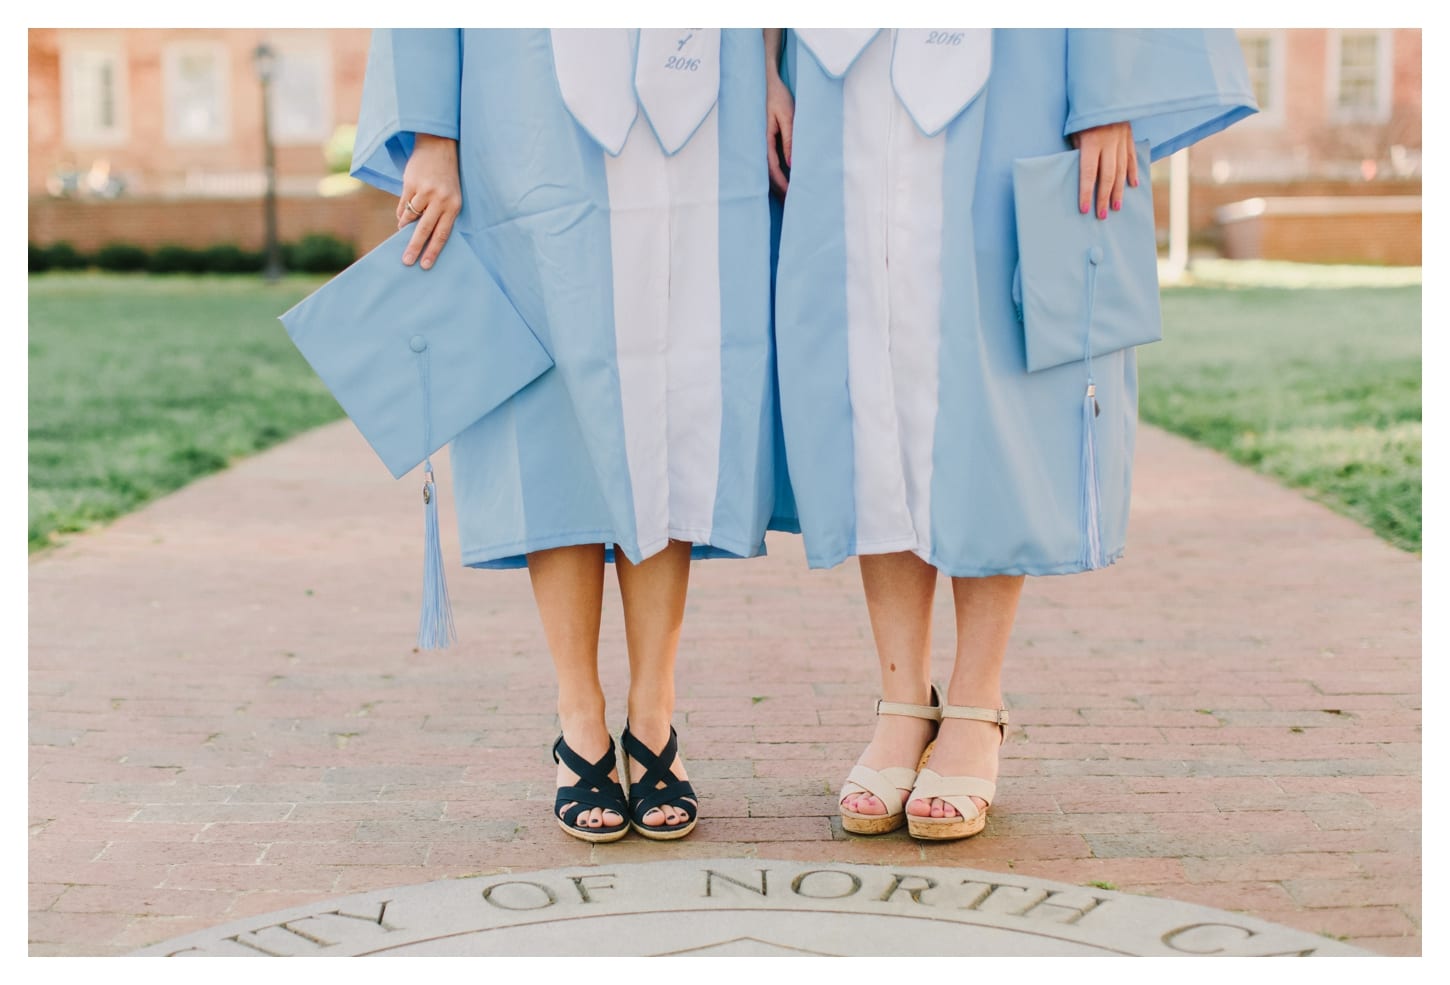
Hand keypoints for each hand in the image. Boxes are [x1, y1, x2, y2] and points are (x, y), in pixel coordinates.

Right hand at [397, 133, 461, 268]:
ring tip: (404, 229)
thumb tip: (421, 237)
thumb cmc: (446, 177)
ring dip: (405, 226)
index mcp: (454, 205)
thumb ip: (441, 214)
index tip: (426, 265)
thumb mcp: (451, 195)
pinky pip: (403, 205)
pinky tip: (403, 216)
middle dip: (415, 248)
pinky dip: (402, 214)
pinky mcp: (411, 183)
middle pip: (424, 230)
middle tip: (406, 261)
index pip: (442, 234)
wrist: (438, 146)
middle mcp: (440, 199)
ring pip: (411, 217)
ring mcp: (424, 191)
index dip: (433, 251)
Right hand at [766, 74, 793, 196]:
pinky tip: (784, 181)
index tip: (792, 196)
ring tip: (788, 199)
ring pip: (767, 172)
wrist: (764, 81)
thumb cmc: (777, 96)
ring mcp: (760, 145)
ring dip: (777, 186)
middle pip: (768, 176)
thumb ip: (789, 139)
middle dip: (780, 191)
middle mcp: (759, 145)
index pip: (773, 170)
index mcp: (764, 140)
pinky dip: (776, 175)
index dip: (783, 185)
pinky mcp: (763, 142)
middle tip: (792, 206)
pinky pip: (769, 163)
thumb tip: (792, 164)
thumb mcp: (787, 115)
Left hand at [1070, 121, 1137, 219]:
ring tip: (1117, 207)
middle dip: (1104, 197)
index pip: (1088, 173)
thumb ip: (1078, 151)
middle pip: (1108, 176)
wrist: (1104, 90)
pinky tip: (1133, 185)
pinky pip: (1131, 157)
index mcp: (1092, 142)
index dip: (1086, 192)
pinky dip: (1132, 172)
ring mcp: (1122, 140)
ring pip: (1121, 170)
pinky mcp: (1129, 136)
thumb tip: (1080, 174)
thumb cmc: (1082, 114)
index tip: (1084, 209)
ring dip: (1119, 190)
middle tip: (1102, 215)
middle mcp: (1109, 143)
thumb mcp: (1074, 131)